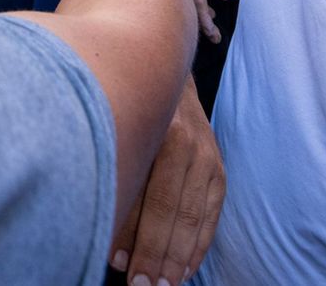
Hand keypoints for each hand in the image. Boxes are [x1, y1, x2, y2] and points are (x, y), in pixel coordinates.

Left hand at [110, 82, 223, 285]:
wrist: (156, 62)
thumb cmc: (120, 100)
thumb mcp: (113, 128)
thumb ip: (115, 177)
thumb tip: (107, 236)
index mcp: (160, 129)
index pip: (152, 198)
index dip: (139, 239)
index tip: (122, 270)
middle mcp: (189, 141)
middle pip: (175, 211)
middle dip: (157, 254)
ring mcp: (208, 154)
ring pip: (194, 216)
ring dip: (178, 256)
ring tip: (163, 285)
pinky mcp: (218, 167)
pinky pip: (211, 214)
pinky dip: (198, 244)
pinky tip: (185, 270)